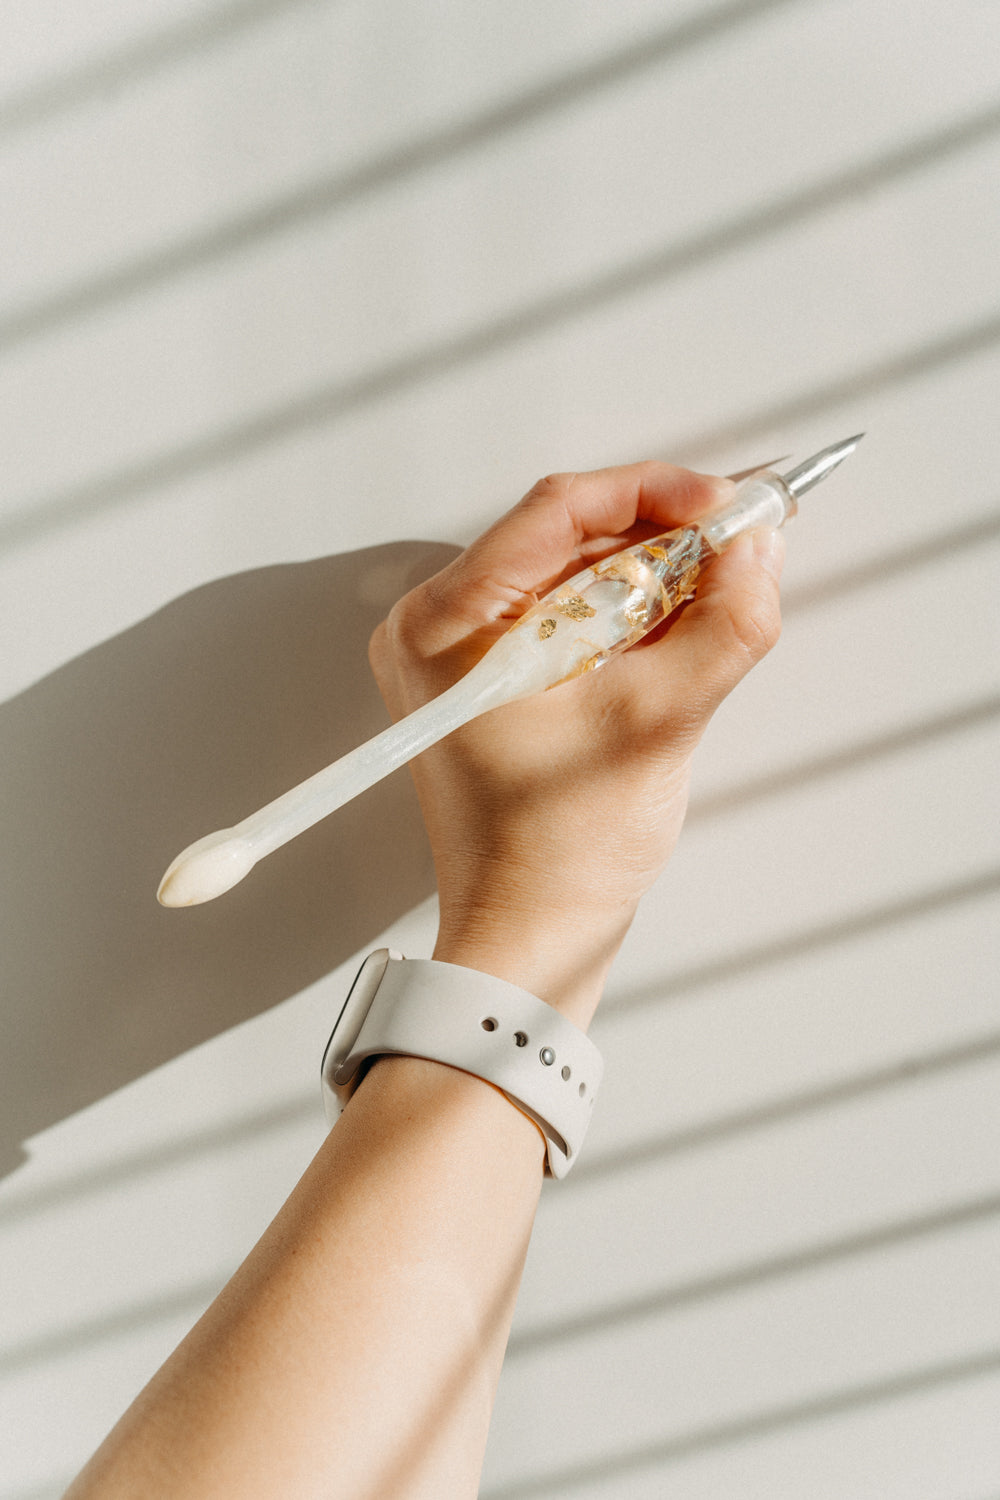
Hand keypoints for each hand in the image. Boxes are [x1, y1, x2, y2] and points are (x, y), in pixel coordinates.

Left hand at [368, 462, 783, 1026]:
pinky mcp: (491, 682)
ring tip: (720, 595)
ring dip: (654, 579)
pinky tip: (681, 630)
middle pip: (566, 538)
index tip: (728, 506)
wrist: (530, 936)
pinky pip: (568, 618)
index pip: (557, 511)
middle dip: (663, 539)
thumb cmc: (557, 856)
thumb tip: (760, 549)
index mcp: (444, 627)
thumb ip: (723, 625)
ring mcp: (462, 658)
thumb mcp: (658, 724)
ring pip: (575, 576)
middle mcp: (437, 631)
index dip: (656, 495)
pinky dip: (630, 617)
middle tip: (742, 545)